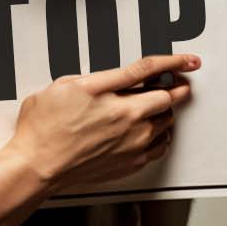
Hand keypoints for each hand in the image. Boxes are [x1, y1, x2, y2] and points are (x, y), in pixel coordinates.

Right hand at [1, 53, 197, 188]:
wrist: (38, 164)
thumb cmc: (45, 127)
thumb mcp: (68, 85)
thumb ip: (100, 79)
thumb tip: (120, 76)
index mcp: (112, 97)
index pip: (151, 71)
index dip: (174, 63)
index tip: (188, 60)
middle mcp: (128, 121)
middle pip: (168, 100)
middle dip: (176, 88)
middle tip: (178, 82)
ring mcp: (132, 144)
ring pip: (167, 124)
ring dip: (168, 112)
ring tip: (161, 106)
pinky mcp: (131, 163)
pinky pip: (160, 148)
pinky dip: (162, 136)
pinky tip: (154, 131)